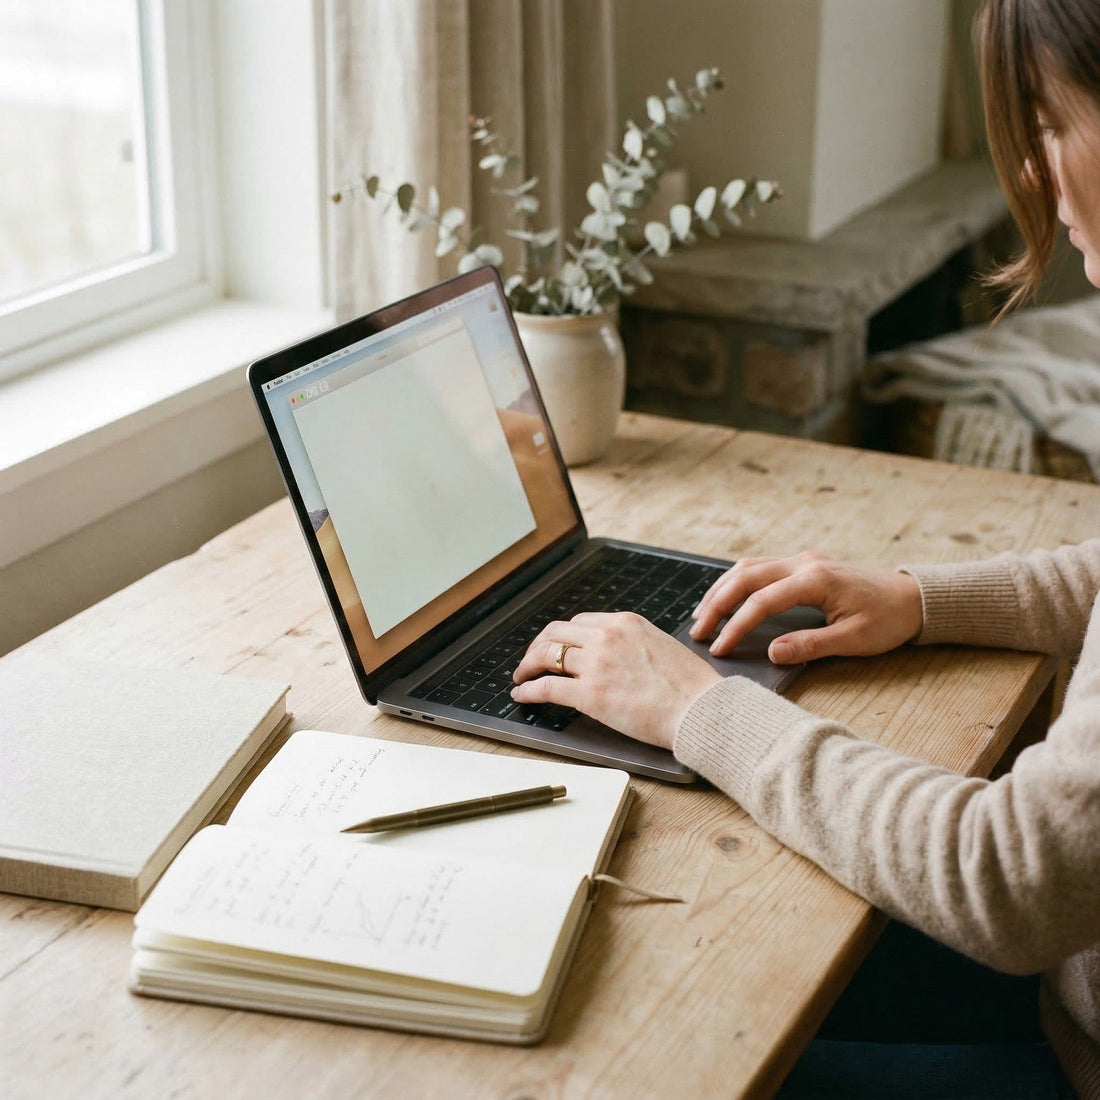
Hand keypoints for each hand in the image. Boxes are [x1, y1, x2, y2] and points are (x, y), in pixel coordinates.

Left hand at [511, 612, 721, 749]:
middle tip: (531, 660)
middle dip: (538, 646)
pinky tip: (522, 694)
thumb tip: (619, 655)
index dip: (561, 636)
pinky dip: (528, 690)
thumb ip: (634, 644)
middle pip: (555, 633)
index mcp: (625, 622)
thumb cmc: (691, 686)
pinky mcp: (590, 694)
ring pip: (545, 656)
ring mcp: (596, 664)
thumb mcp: (660, 645)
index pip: (579, 622)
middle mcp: (606, 636)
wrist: (701, 709)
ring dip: (527, 666)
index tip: (555, 647)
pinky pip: (546, 687)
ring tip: (521, 677)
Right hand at [690, 552, 922, 663]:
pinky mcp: (803, 564)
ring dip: (722, 590)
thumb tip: (772, 652)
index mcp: (816, 580)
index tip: (719, 648)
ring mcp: (802, 560)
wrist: (912, 597)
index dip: (736, 626)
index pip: (762, 601)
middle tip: (698, 631)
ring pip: (748, 567)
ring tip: (702, 615)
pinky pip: (759, 567)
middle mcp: (804, 562)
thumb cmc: (888, 620)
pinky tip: (725, 598)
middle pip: (745, 577)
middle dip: (717, 604)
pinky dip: (736, 583)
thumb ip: (811, 645)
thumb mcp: (855, 640)